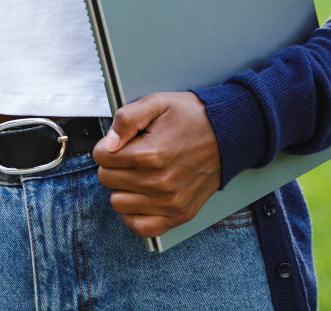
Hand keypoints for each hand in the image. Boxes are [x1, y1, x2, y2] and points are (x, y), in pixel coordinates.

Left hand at [92, 91, 221, 237]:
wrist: (229, 134)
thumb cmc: (191, 117)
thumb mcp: (157, 103)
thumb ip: (127, 119)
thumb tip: (108, 144)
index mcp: (151, 154)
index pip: (101, 157)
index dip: (106, 146)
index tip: (120, 142)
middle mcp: (160, 183)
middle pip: (107, 179)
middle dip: (113, 165)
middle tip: (131, 156)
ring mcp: (171, 203)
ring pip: (118, 203)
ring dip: (122, 188)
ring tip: (138, 174)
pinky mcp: (180, 215)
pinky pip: (141, 227)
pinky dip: (134, 214)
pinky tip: (140, 197)